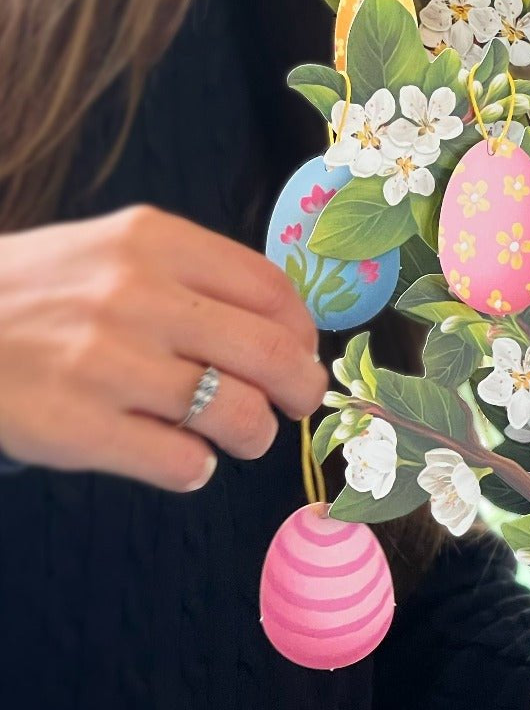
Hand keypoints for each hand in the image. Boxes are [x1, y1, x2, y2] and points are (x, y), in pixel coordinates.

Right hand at [0, 205, 327, 491]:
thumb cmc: (46, 293)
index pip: (273, 291)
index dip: (303, 334)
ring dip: (252, 435)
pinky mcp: (78, 427)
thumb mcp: (115, 251)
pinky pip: (184, 463)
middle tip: (293, 404)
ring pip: (238, 415)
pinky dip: (196, 468)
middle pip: (273, 355)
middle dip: (300, 390)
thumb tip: (291, 332)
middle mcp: (135, 295)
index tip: (299, 354)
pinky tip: (177, 455)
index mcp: (153, 241)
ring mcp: (106, 363)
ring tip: (234, 435)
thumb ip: (197, 278)